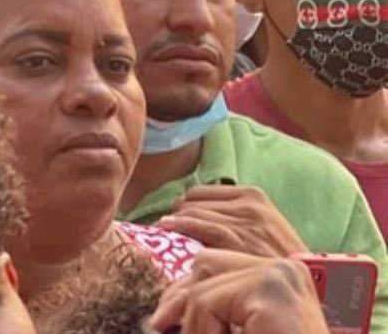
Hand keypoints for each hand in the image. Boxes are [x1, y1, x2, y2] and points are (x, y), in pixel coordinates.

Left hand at [148, 250, 327, 333]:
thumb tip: (164, 308)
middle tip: (161, 324)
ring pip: (201, 285)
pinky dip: (200, 330)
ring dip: (193, 322)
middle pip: (204, 263)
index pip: (214, 263)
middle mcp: (285, 267)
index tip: (162, 317)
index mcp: (280, 274)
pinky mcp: (271, 292)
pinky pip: (206, 302)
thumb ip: (219, 305)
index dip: (182, 290)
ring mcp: (280, 275)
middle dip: (179, 297)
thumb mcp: (243, 322)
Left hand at [156, 185, 307, 256]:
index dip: (186, 206)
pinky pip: (199, 226)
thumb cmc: (277, 259)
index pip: (200, 193)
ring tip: (163, 231)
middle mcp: (250, 204)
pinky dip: (178, 225)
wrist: (312, 284)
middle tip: (167, 228)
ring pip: (194, 212)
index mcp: (253, 195)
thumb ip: (230, 217)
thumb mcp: (258, 229)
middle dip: (180, 214)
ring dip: (175, 222)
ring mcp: (245, 220)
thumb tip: (186, 210)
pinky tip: (165, 227)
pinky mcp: (239, 238)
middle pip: (194, 201)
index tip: (175, 218)